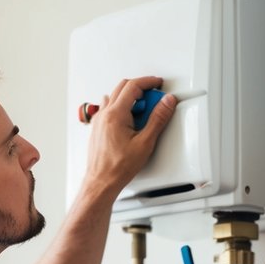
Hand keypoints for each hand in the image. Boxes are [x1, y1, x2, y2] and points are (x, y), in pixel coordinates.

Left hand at [82, 76, 175, 195]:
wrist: (102, 181)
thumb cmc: (118, 167)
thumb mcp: (145, 142)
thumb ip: (157, 119)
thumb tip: (166, 103)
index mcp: (115, 115)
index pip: (133, 86)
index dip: (148, 82)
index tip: (157, 84)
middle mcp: (104, 114)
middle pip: (123, 87)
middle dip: (140, 87)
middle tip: (154, 95)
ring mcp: (99, 121)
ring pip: (114, 97)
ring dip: (130, 98)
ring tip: (143, 111)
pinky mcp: (98, 128)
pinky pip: (108, 108)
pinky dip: (121, 107)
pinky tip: (130, 120)